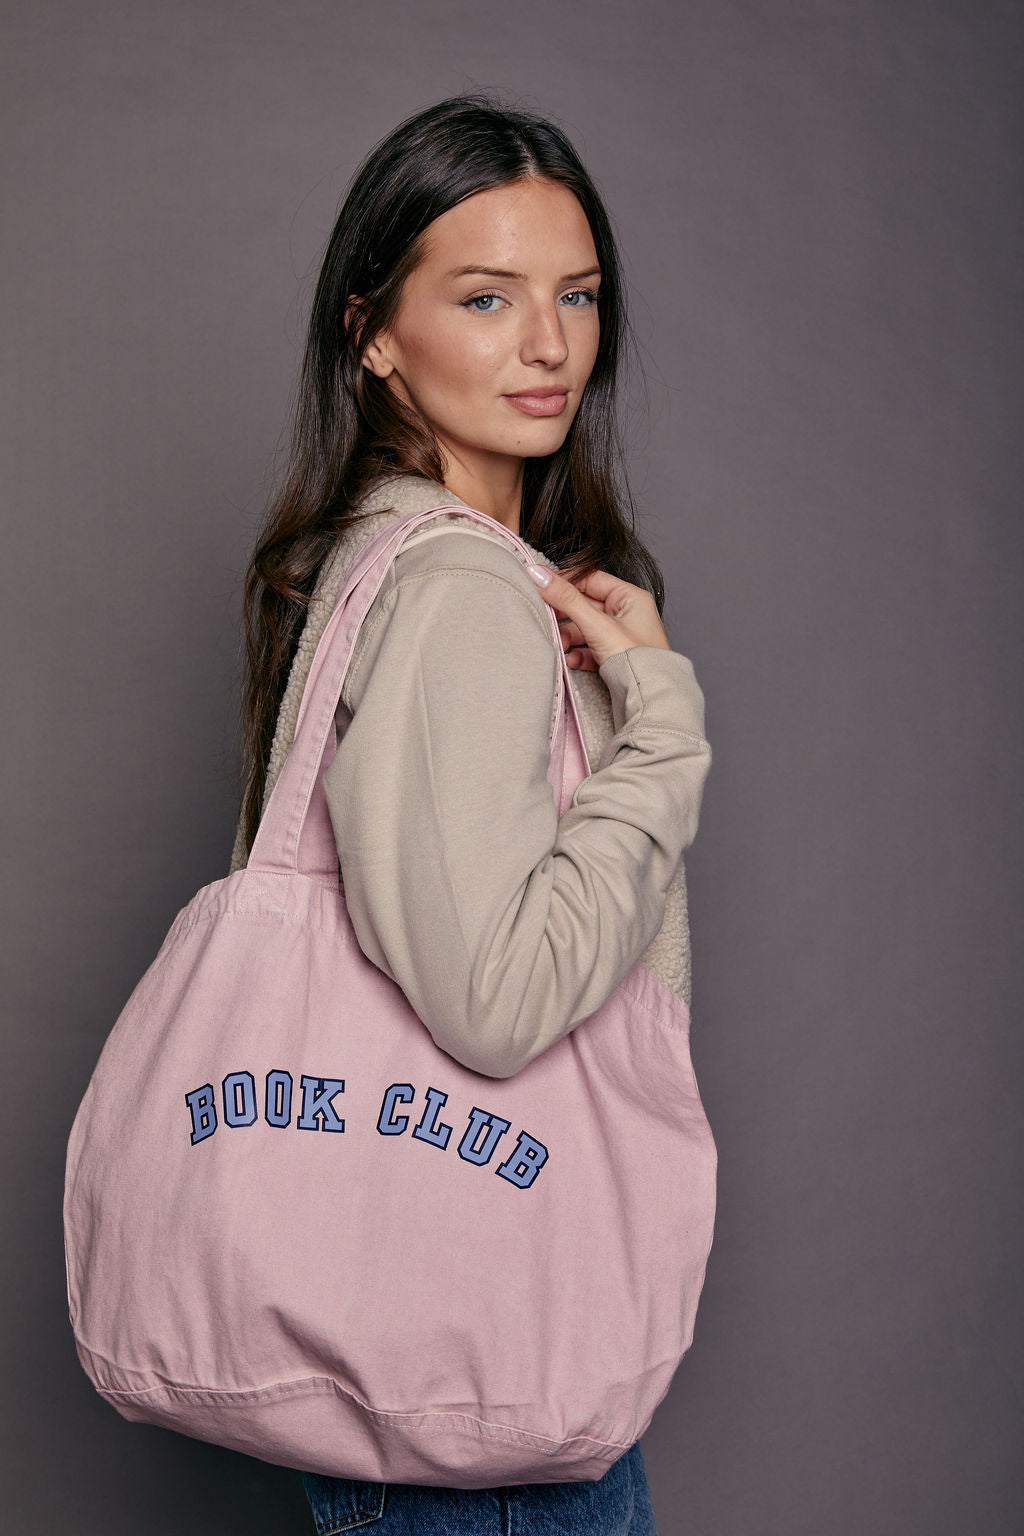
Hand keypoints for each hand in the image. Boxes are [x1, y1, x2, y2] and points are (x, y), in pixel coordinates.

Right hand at [527, 563, 672, 671]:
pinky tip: (571, 660)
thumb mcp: (596, 624)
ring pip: (585, 629)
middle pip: (585, 605)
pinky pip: (590, 649)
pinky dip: (578, 654)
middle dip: (564, 616)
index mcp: (631, 598)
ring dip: (568, 637)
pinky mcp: (615, 658)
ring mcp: (621, 637)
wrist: (650, 698)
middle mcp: (628, 614)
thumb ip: (566, 598)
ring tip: (560, 645)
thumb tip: (538, 574)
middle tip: (546, 618)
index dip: (566, 582)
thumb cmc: (636, 659)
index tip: (542, 585)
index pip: (591, 579)